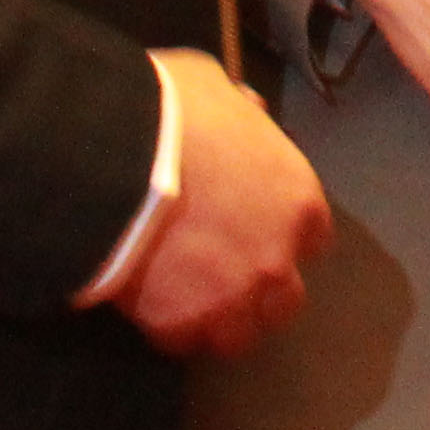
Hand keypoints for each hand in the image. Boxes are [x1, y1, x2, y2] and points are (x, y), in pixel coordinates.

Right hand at [118, 55, 332, 359]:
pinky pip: (180, 342)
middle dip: (259, 292)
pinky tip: (148, 307)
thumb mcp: (216, 87)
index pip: (314, 238)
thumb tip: (248, 111)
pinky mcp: (180, 324)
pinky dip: (168, 328)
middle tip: (222, 275)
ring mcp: (230, 299)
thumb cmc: (173, 109)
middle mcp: (276, 260)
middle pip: (285, 301)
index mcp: (297, 200)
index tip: (257, 228)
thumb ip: (242, 112)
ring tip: (187, 305)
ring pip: (239, 336)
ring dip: (218, 322)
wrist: (116, 158)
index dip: (284, 235)